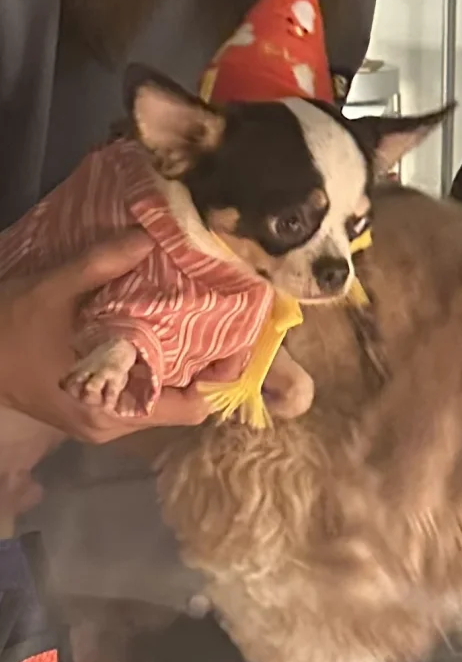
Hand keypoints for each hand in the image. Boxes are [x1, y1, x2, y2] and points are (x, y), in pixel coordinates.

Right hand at [0, 233, 214, 443]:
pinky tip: (158, 338)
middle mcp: (113, 424)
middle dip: (204, 369)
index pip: (192, 408)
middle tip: (223, 326)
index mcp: (112, 408)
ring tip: (197, 326)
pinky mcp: (90, 414)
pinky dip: (153, 371)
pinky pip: (138, 397)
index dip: (220, 377)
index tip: (238, 341)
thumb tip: (147, 236)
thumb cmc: (5, 327)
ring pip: (160, 402)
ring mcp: (101, 422)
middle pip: (181, 406)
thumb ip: (99, 263)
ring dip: (179, 369)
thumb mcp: (51, 288)